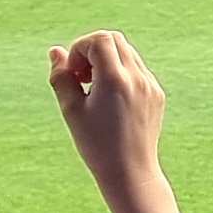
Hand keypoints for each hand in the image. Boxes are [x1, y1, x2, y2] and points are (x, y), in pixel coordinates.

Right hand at [50, 30, 165, 193]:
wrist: (131, 172)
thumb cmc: (96, 145)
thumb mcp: (72, 110)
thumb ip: (61, 77)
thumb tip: (56, 51)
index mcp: (116, 80)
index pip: (99, 40)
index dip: (80, 49)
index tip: (72, 73)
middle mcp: (138, 78)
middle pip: (114, 40)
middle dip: (92, 50)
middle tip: (81, 77)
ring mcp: (151, 85)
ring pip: (127, 53)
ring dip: (107, 61)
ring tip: (93, 89)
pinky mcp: (157, 95)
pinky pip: (137, 70)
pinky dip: (121, 73)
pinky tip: (110, 100)